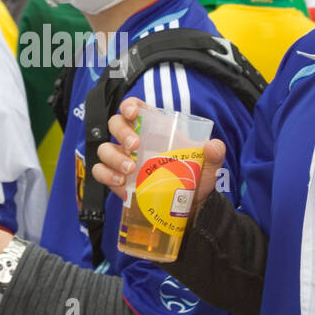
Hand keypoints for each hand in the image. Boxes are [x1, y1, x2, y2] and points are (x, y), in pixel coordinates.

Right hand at [92, 97, 227, 213]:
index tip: (134, 113)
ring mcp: (121, 159)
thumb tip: (212, 146)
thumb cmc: (193, 179)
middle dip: (122, 132)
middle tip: (135, 146)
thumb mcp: (208, 166)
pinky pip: (100, 172)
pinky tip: (122, 184)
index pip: (134, 107)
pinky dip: (106, 176)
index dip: (129, 105)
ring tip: (130, 171)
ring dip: (114, 157)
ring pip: (104, 149)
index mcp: (153, 129)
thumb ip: (215, 155)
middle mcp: (133, 140)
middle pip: (115, 124)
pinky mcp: (115, 179)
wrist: (186, 208)